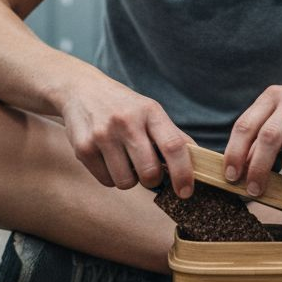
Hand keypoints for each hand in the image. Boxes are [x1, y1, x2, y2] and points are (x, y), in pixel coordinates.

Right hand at [59, 77, 194, 196]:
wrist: (81, 89)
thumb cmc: (124, 106)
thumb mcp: (150, 111)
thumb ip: (172, 136)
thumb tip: (200, 164)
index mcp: (150, 111)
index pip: (173, 146)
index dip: (183, 173)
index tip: (186, 192)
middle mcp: (126, 122)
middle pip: (149, 172)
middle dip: (153, 181)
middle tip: (149, 171)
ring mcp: (102, 135)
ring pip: (126, 182)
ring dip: (130, 179)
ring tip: (125, 161)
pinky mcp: (83, 148)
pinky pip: (106, 181)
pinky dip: (111, 177)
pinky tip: (108, 158)